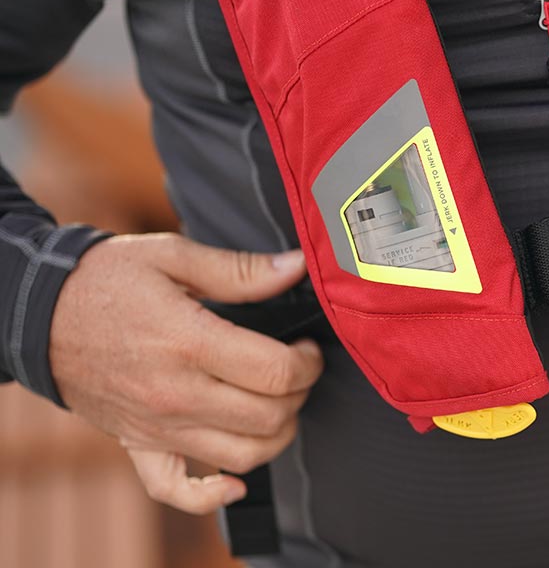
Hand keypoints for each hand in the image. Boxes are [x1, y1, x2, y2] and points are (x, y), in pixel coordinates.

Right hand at [49, 233, 323, 513]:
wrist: (36, 313)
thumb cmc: (105, 280)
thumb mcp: (172, 256)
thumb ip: (239, 270)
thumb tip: (295, 267)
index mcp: (188, 343)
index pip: (275, 372)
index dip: (308, 362)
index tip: (308, 349)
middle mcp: (175, 393)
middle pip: (268, 417)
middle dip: (298, 394)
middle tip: (295, 370)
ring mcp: (155, 427)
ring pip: (242, 456)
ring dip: (276, 435)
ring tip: (277, 404)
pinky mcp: (136, 444)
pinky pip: (175, 490)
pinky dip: (212, 496)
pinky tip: (236, 481)